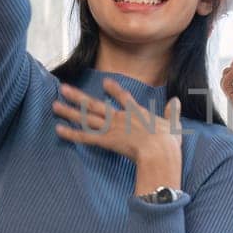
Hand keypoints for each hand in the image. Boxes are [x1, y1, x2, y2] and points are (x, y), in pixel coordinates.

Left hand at [53, 80, 181, 176]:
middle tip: (63, 88)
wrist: (158, 150)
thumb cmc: (168, 140)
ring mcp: (111, 128)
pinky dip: (71, 133)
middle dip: (78, 96)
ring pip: (86, 118)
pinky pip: (85, 136)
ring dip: (69, 111)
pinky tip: (59, 129)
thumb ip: (173, 111)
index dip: (114, 89)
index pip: (123, 97)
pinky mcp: (105, 140)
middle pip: (95, 105)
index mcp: (136, 112)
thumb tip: (177, 101)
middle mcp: (120, 117)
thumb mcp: (174, 123)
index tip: (106, 81)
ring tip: (55, 105)